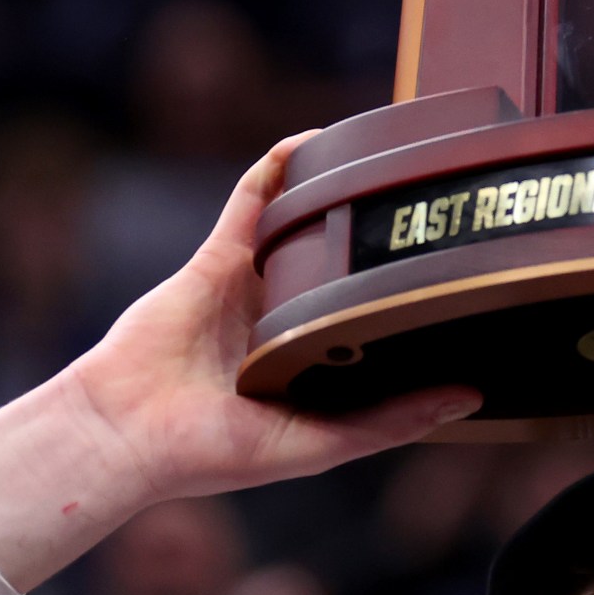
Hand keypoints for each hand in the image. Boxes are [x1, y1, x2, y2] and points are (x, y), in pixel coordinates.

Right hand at [61, 130, 480, 502]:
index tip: (467, 267)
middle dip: (382, 234)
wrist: (126, 431)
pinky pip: (253, 201)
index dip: (414, 292)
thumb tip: (467, 396)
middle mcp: (288, 320)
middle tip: (435, 199)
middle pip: (346, 263)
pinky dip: (278, 168)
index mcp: (314, 363)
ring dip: (336, 190)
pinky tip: (312, 142)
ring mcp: (253, 284)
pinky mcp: (218, 257)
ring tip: (386, 157)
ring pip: (304, 225)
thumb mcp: (315, 444)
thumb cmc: (213, 452)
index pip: (374, 318)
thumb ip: (389, 421)